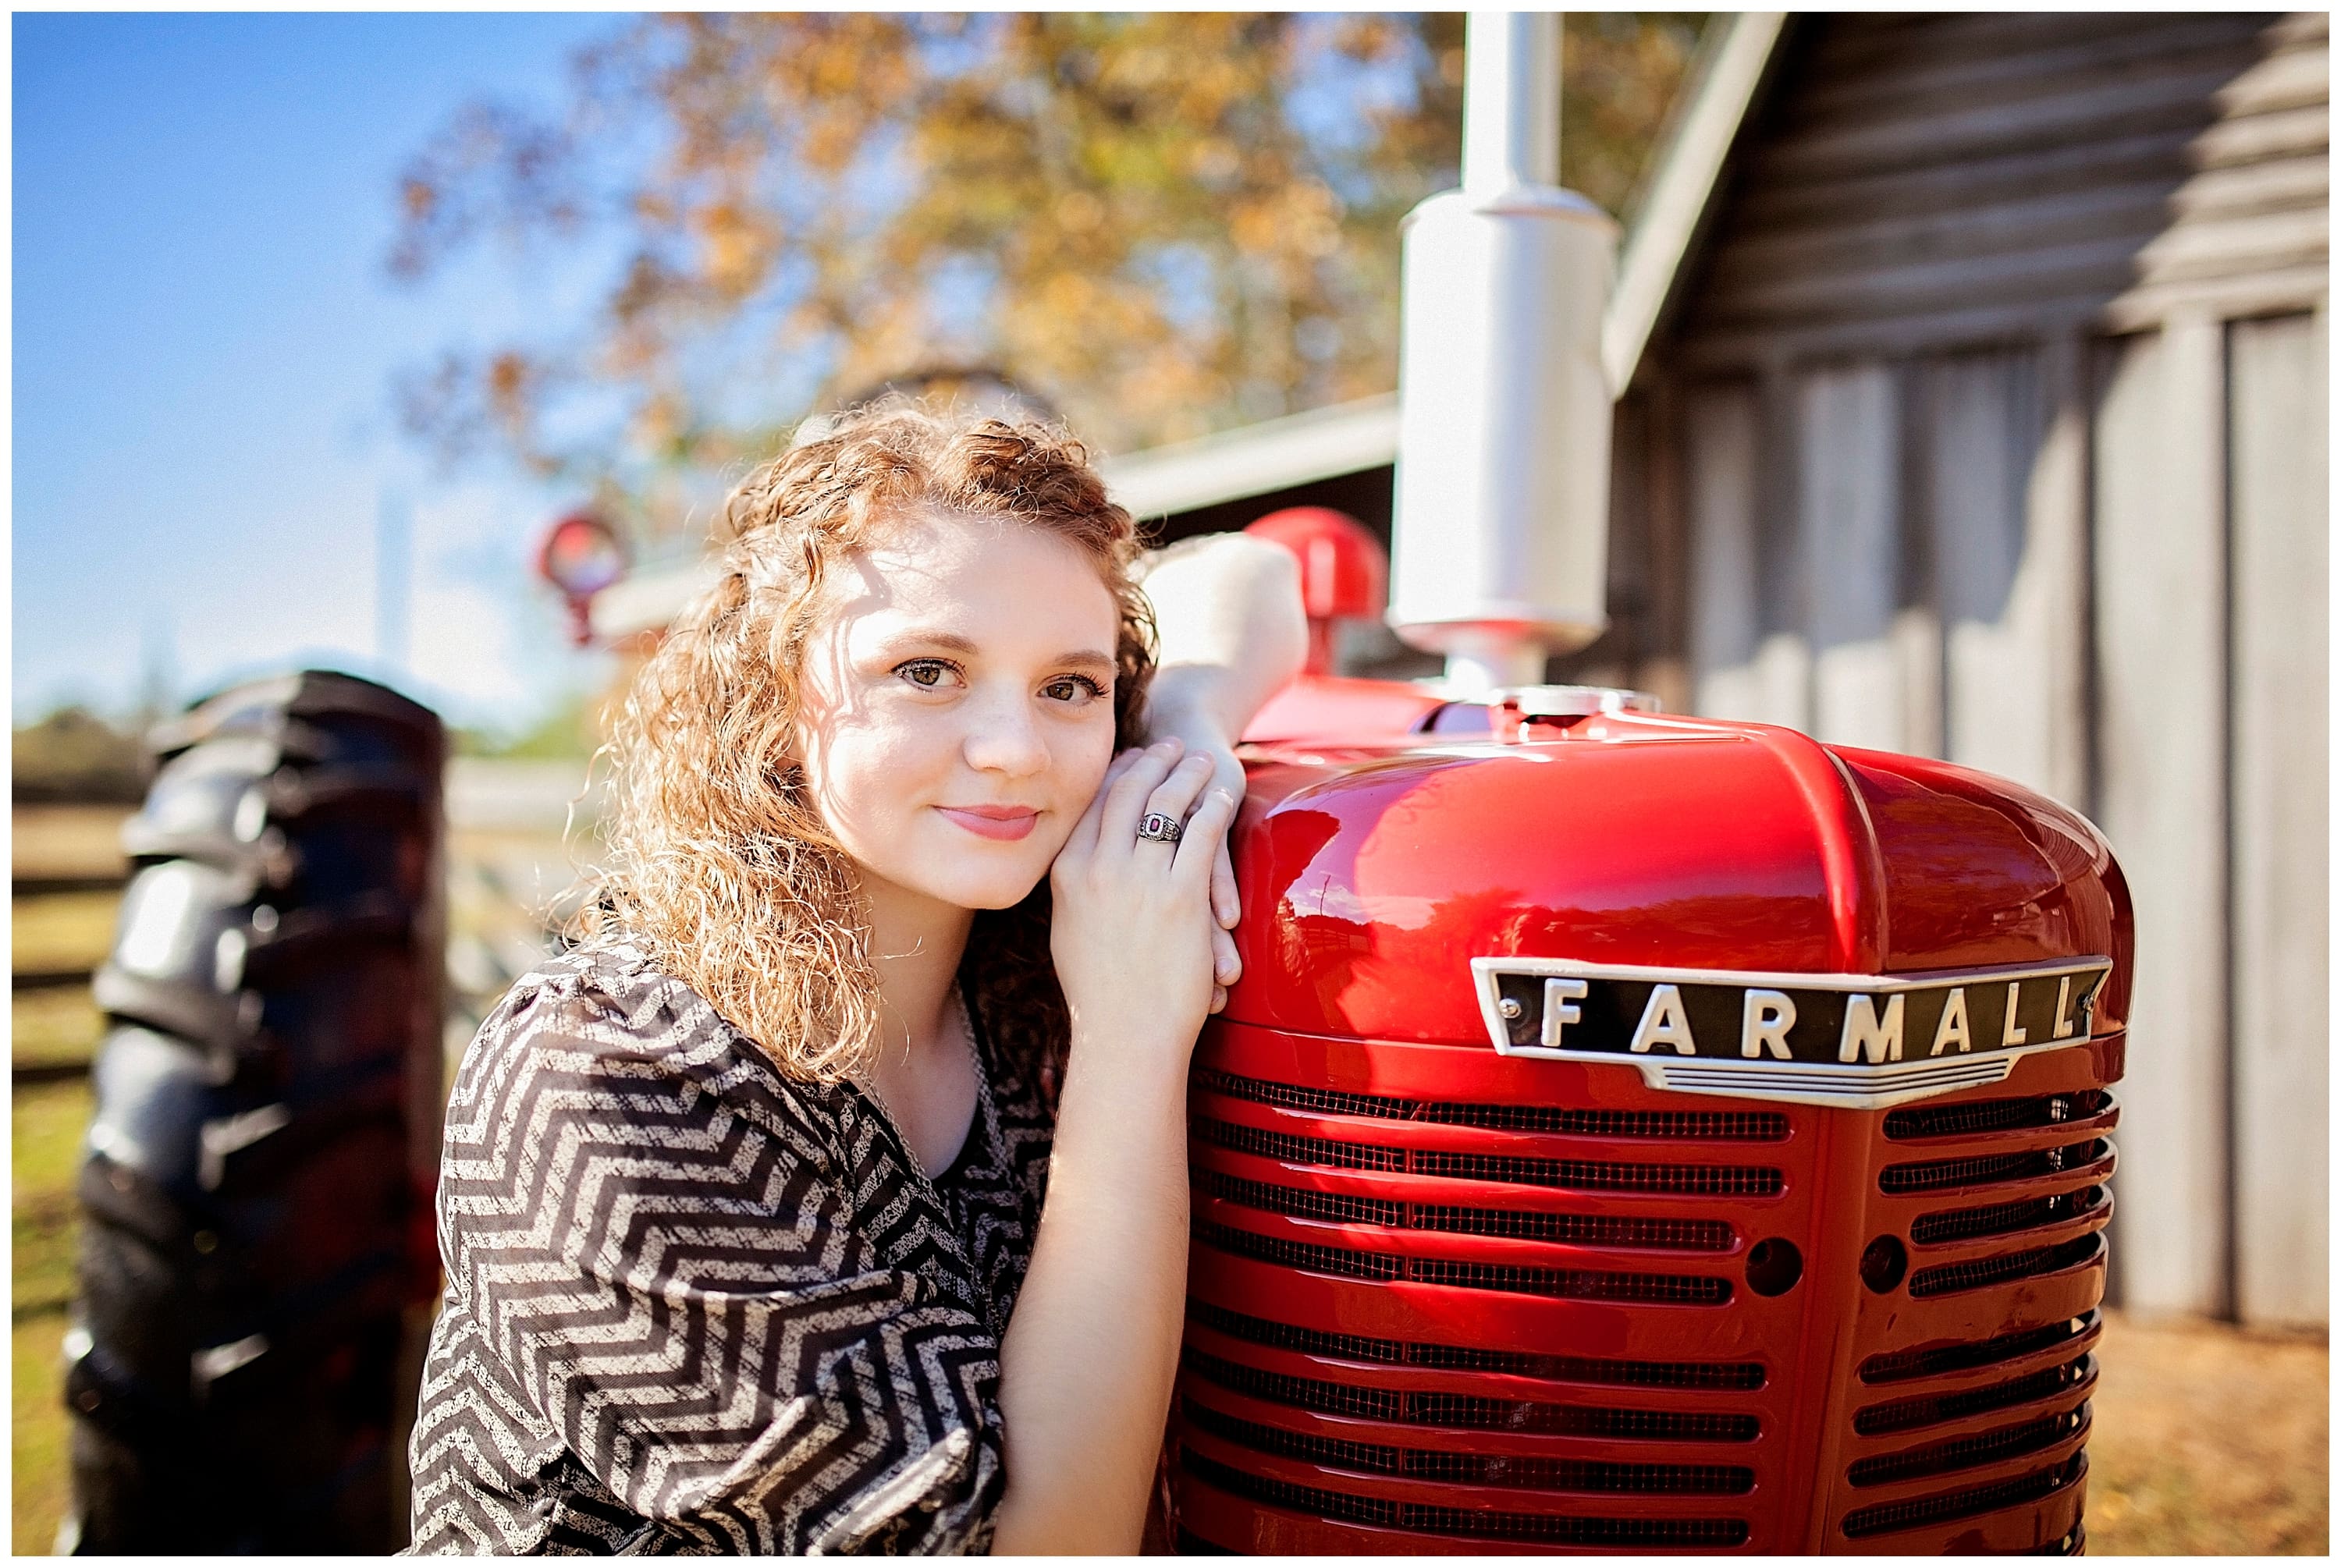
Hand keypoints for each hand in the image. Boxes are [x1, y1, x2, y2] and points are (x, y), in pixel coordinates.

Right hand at [1049, 739, 1238, 1069]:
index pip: (1093, 803)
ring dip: (1186, 775)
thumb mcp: (1069, 928)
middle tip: (1171, 744)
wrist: (1126, 1033)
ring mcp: (1140, 881)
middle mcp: (1099, 869)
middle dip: (1152, 761)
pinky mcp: (1182, 897)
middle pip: (1128, 793)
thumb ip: (1076, 887)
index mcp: (1068, 873)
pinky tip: (1222, 796)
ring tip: (1200, 760)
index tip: (1134, 754)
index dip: (1117, 772)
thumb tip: (1079, 862)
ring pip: (1166, 805)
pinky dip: (1212, 807)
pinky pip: (1200, 833)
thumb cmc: (1100, 990)